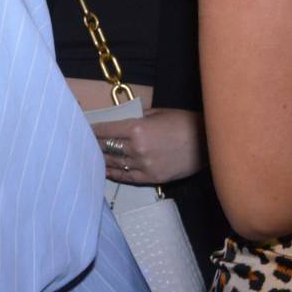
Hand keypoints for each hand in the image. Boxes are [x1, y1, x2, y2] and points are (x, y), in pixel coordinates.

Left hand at [91, 109, 205, 185]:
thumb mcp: (156, 113)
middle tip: (83, 143)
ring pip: (114, 163)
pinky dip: (114, 173)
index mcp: (136, 129)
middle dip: (94, 144)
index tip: (84, 129)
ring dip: (102, 159)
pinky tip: (106, 170)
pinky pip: (127, 177)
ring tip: (90, 157)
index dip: (92, 130)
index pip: (105, 130)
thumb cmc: (183, 122)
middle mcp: (137, 149)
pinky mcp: (152, 178)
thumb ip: (135, 118)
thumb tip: (119, 121)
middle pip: (107, 147)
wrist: (208, 142)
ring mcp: (144, 166)